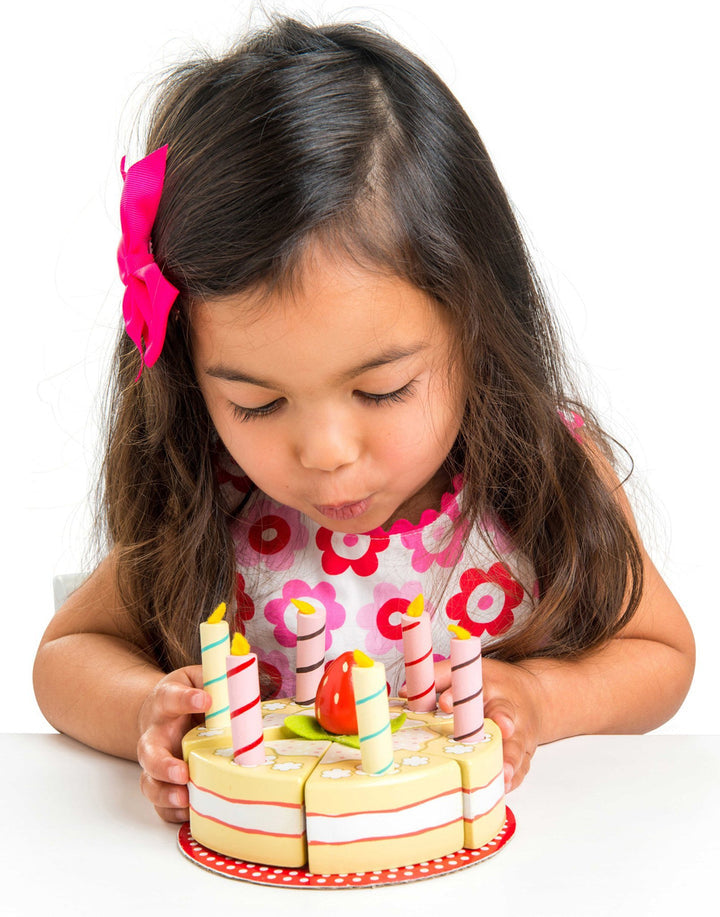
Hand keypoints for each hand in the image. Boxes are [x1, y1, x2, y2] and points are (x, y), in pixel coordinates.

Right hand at [136, 666, 210, 821]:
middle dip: (163, 765)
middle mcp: (155, 735)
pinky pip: (160, 802)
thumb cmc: (184, 695)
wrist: (160, 713)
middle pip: (149, 752)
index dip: (186, 699)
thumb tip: (240, 681)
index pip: (170, 698)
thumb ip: (213, 679)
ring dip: (165, 794)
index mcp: (164, 704)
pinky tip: (188, 812)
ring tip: (184, 798)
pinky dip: (171, 811)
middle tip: (182, 772)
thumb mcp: (197, 678)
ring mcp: (156, 762)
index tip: (204, 701)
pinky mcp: (161, 782)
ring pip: (150, 782)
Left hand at [435, 657, 543, 791]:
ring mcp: (520, 734)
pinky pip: (522, 767)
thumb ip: (439, 678)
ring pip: (516, 746)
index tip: (444, 702)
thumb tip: (406, 692)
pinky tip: (504, 787)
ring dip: (510, 759)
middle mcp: (508, 709)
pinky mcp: (524, 754)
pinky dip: (515, 778)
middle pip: (505, 714)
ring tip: (504, 773)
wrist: (534, 696)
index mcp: (490, 687)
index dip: (457, 694)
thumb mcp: (468, 672)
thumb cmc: (494, 685)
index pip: (475, 687)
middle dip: (503, 721)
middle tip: (503, 727)